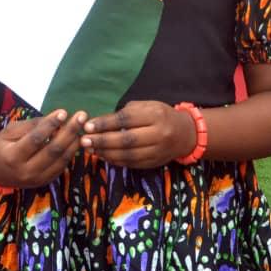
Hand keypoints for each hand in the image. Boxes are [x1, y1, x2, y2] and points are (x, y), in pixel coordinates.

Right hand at [0, 110, 85, 188]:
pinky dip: (71, 152)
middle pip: (53, 150)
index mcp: (13, 156)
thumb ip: (30, 126)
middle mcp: (26, 171)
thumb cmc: (2, 147)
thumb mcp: (9, 132)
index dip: (50, 125)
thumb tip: (54, 119)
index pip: (35, 139)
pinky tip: (76, 139)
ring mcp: (37, 179)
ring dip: (74, 142)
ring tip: (83, 127)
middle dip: (69, 131)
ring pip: (61, 160)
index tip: (63, 112)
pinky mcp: (45, 182)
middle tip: (82, 117)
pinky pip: (62, 166)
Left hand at [81, 101, 195, 168]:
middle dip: (102, 141)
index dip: (105, 124)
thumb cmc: (161, 115)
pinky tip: (102, 156)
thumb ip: (125, 113)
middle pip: (127, 140)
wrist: (186, 134)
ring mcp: (158, 151)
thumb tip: (98, 123)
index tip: (88, 126)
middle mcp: (159, 134)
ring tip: (90, 149)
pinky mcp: (155, 163)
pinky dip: (115, 161)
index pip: (126, 119)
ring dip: (106, 153)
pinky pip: (132, 164)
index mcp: (156, 115)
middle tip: (84, 141)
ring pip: (128, 155)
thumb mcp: (146, 106)